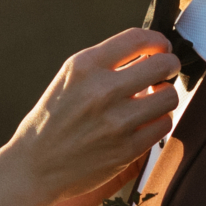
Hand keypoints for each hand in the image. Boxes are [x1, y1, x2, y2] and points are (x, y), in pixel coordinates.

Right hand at [3, 30, 178, 205]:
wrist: (35, 167)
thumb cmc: (52, 121)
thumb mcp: (68, 79)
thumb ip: (104, 64)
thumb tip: (147, 53)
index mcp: (83, 66)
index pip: (137, 38)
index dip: (157, 40)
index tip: (160, 47)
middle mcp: (101, 90)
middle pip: (162, 65)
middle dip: (169, 66)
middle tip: (164, 72)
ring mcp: (116, 121)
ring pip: (169, 96)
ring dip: (165, 96)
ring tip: (152, 100)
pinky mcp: (127, 149)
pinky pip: (164, 124)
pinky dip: (159, 121)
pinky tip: (146, 121)